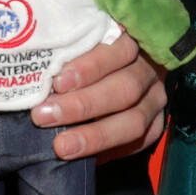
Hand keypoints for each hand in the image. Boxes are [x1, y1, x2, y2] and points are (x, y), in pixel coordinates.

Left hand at [30, 31, 166, 161]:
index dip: (91, 67)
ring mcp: (156, 96)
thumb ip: (69, 46)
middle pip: (125, 88)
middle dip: (83, 105)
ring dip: (95, 135)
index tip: (58, 81)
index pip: (120, 50)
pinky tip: (85, 158)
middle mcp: (150, 67)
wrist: (116, 64)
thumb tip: (38, 60)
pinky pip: (142, 140)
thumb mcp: (82, 36)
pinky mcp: (157, 121)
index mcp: (133, 38)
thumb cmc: (87, 45)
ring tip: (61, 145)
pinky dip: (113, 149)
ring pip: (134, 120)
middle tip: (44, 115)